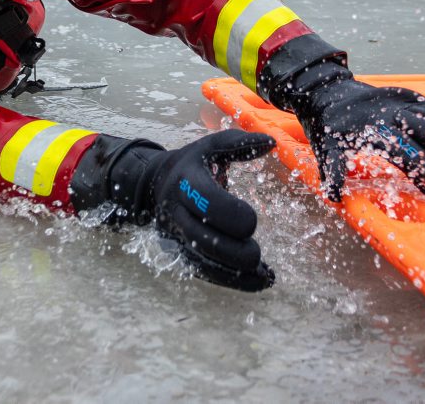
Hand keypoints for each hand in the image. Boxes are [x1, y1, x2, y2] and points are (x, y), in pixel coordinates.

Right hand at [139, 131, 276, 290]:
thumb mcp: (209, 146)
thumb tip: (270, 143)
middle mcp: (177, 210)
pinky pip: (203, 272)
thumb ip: (238, 143)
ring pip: (202, 262)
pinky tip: (257, 281)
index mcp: (185, 180)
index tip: (252, 219)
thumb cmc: (191, 164)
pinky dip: (230, 281)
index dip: (232, 214)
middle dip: (235, 251)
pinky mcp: (179, 252)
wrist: (154, 184)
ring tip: (266, 277)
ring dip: (235, 274)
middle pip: (203, 239)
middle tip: (257, 253)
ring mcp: (175, 234)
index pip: (207, 201)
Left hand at [296, 77, 424, 201]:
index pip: (403, 152)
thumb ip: (333, 171)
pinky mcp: (412, 97)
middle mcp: (391, 114)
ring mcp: (404, 103)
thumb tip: (334, 194)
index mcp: (371, 130)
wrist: (328, 92)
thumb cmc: (330, 128)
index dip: (424, 172)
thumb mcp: (326, 149)